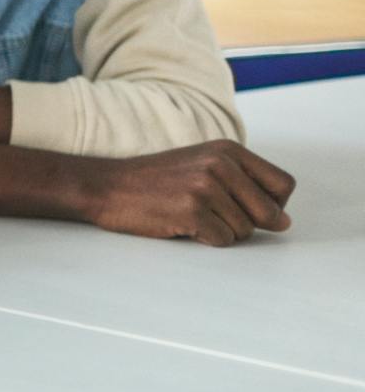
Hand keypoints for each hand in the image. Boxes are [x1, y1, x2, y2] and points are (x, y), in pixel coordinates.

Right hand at [72, 141, 296, 245]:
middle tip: (216, 216)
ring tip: (193, 216)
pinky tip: (183, 224)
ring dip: (223, 231)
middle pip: (270, 213)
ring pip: (245, 231)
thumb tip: (284, 221)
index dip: (274, 204)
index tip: (249, 208)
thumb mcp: (202, 165)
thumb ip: (244, 185)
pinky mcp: (192, 211)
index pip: (284, 185)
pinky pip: (223, 241)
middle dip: (250, 224)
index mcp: (228, 150)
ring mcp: (206, 188)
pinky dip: (206, 240)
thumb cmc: (156, 181)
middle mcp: (220, 165)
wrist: (107, 186)